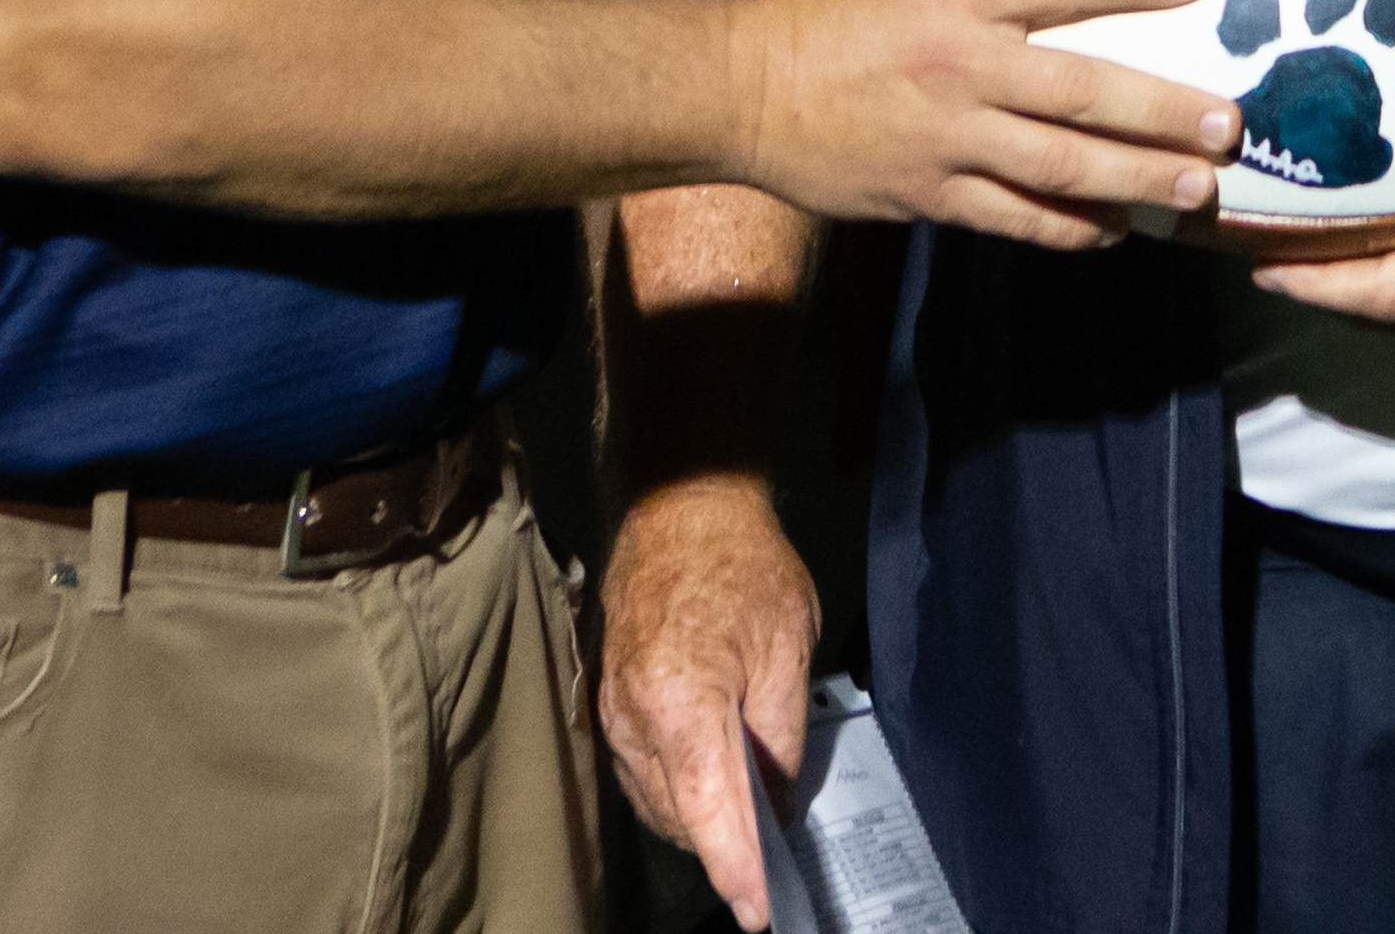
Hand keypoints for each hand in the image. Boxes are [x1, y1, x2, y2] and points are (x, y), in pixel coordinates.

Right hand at [600, 477, 820, 933]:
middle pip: (678, 817)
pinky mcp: (606, 700)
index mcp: (682, 706)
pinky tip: (710, 778)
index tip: (756, 913)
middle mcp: (633, 720)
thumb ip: (781, 735)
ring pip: (655, 799)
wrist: (681, 501)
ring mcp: (611, 712)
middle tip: (772, 853)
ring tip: (747, 817)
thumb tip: (778, 802)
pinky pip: (640, 769)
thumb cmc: (744, 563)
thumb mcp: (788, 647)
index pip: (709, 816)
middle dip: (724, 845)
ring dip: (698, 818)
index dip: (737, 872)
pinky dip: (675, 787)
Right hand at [729, 0, 1233, 248]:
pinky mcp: (930, 195)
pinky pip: (1015, 217)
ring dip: (1136, 179)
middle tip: (1226, 122)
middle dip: (1161, 109)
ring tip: (1196, 187)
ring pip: (1059, 167)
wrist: (738, 90)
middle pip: (1081, 90)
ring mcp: (948, 140)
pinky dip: (1070, 229)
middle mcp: (962, 68)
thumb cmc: (820, 9)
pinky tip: (1118, 230)